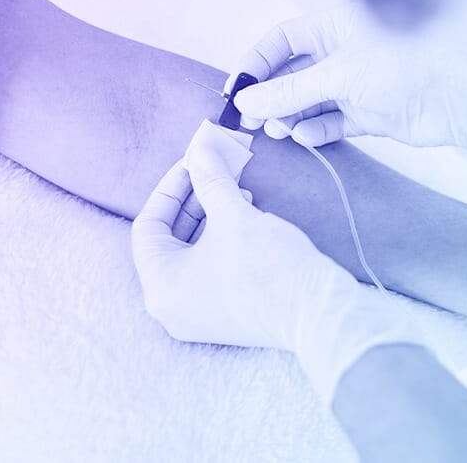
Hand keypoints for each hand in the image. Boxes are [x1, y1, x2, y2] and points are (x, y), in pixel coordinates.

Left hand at [132, 127, 418, 399]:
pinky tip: (242, 217)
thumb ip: (210, 180)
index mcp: (161, 287)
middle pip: (169, 240)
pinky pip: (207, 271)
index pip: (147, 226)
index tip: (192, 164)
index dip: (170, 188)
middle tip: (211, 171)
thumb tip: (200, 148)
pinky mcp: (222, 317)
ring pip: (191, 255)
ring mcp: (196, 316)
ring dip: (208, 219)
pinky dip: (219, 242)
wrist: (318, 312)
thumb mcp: (233, 215)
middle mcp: (170, 307)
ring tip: (233, 191)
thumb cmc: (269, 268)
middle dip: (192, 201)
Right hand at [226, 5, 466, 178]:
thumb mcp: (338, 75)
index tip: (237, 90)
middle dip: (270, 97)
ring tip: (276, 131)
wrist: (458, 98)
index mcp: (335, 27)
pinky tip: (303, 137)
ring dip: (289, 117)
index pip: (282, 40)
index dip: (257, 63)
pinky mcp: (368, 115)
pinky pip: (330, 123)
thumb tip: (248, 102)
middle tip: (247, 121)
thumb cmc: (405, 66)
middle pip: (292, 75)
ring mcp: (355, 85)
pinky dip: (314, 131)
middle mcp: (343, 54)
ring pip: (309, 102)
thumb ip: (290, 92)